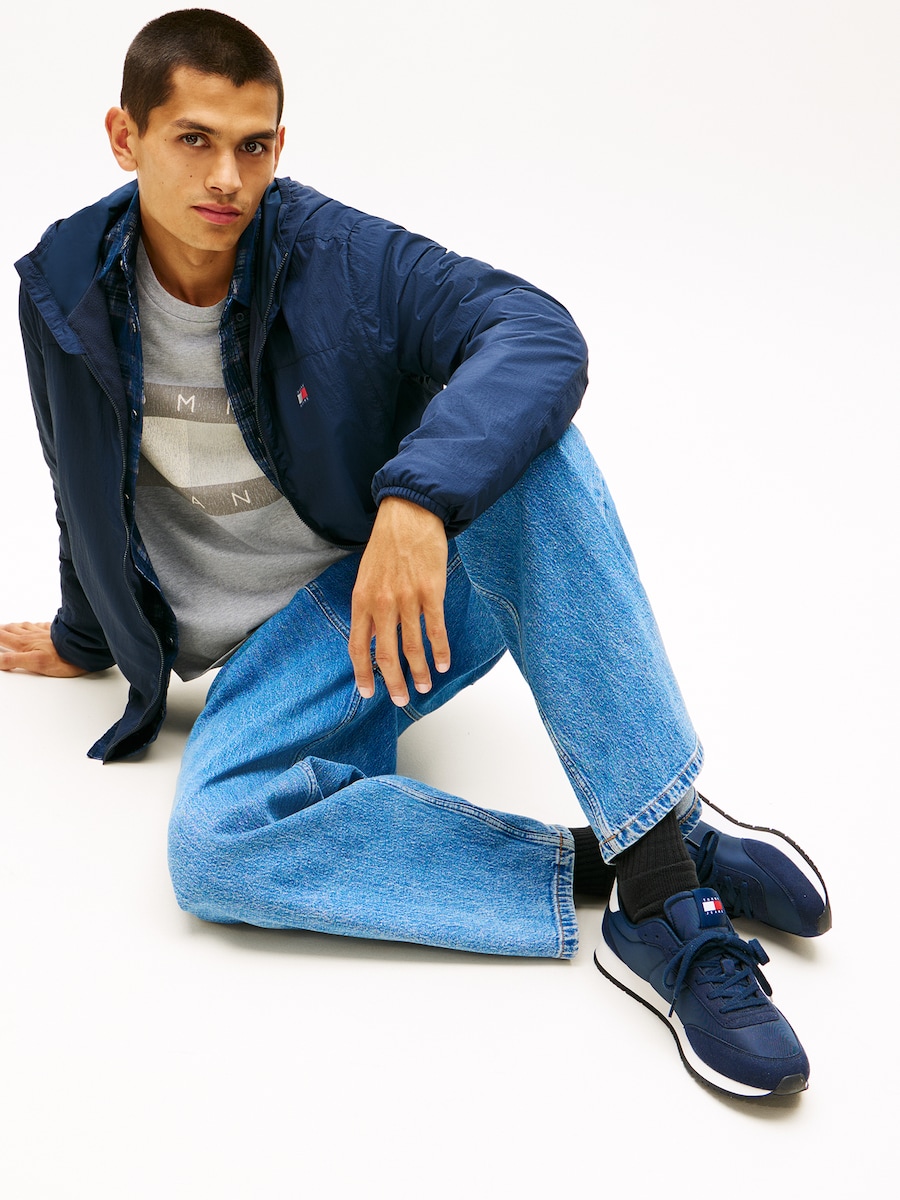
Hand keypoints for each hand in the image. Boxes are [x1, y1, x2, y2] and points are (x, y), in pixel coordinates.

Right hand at [0, 622, 89, 676]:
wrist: (86, 647)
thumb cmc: (63, 658)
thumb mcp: (35, 663)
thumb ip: (13, 660)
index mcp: (25, 643)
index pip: (2, 637)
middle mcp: (33, 635)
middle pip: (11, 629)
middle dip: (2, 630)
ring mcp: (45, 632)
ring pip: (25, 626)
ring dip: (15, 626)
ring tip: (10, 626)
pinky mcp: (56, 631)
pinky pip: (41, 625)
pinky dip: (34, 625)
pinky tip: (36, 625)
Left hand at [348, 497, 450, 705]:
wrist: (409, 515)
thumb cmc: (387, 544)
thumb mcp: (366, 576)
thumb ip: (368, 608)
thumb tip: (372, 637)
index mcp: (362, 600)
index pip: (358, 646)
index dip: (363, 673)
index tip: (369, 692)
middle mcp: (382, 604)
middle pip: (387, 654)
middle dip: (394, 682)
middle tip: (401, 700)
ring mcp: (407, 599)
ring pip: (413, 647)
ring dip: (421, 672)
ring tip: (425, 686)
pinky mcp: (431, 593)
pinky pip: (436, 630)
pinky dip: (440, 650)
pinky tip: (444, 663)